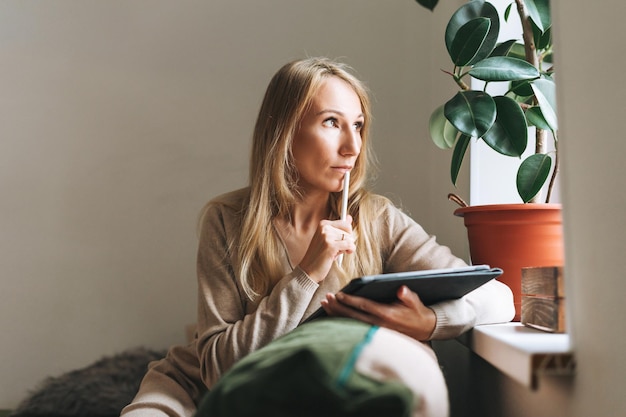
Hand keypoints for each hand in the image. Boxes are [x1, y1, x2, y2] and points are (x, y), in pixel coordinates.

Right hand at [298, 215, 354, 282]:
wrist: (308, 269)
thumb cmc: (319, 255)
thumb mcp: (329, 238)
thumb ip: (339, 228)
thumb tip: (349, 217)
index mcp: (323, 224)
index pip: (345, 223)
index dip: (347, 234)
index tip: (342, 241)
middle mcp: (324, 228)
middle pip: (348, 231)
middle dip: (346, 241)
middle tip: (336, 249)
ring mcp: (327, 236)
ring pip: (350, 238)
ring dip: (347, 247)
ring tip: (335, 252)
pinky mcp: (331, 246)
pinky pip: (350, 245)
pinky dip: (350, 251)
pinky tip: (343, 254)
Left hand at [320, 285, 436, 340]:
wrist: (423, 329)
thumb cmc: (417, 312)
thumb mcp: (415, 302)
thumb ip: (407, 296)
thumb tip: (401, 289)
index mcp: (386, 314)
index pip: (364, 306)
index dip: (350, 300)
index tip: (338, 294)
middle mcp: (378, 324)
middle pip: (353, 315)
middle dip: (338, 307)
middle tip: (326, 298)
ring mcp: (374, 330)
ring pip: (351, 322)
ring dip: (337, 314)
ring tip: (325, 305)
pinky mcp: (373, 333)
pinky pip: (353, 327)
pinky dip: (341, 321)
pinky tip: (332, 315)